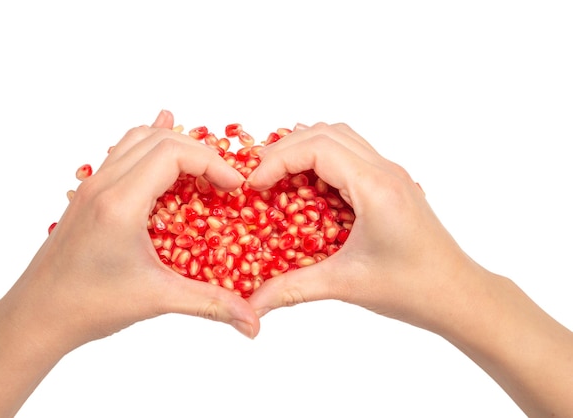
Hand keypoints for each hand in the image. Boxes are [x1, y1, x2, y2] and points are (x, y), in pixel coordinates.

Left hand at [8, 110, 258, 349]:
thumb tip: (254, 321)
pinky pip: (119, 153)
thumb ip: (210, 303)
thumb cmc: (90, 306)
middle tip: (223, 179)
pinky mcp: (87, 195)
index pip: (172, 153)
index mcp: (120, 203)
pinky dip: (146, 146)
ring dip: (173, 144)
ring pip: (136, 139)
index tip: (234, 186)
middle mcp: (103, 185)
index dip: (211, 163)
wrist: (37, 315)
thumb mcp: (156, 299)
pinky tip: (158, 142)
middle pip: (158, 139)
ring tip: (200, 165)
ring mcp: (91, 186)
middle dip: (199, 152)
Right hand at [246, 122, 478, 330]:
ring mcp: (391, 174)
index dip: (278, 160)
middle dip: (285, 149)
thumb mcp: (346, 285)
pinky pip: (352, 153)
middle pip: (327, 133)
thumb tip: (252, 305)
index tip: (254, 185)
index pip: (318, 148)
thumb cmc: (413, 288)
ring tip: (279, 175)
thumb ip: (293, 289)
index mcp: (376, 188)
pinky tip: (308, 186)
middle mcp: (385, 171)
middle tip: (259, 177)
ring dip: (305, 148)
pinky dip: (323, 158)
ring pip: (341, 136)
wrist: (458, 294)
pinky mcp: (391, 184)